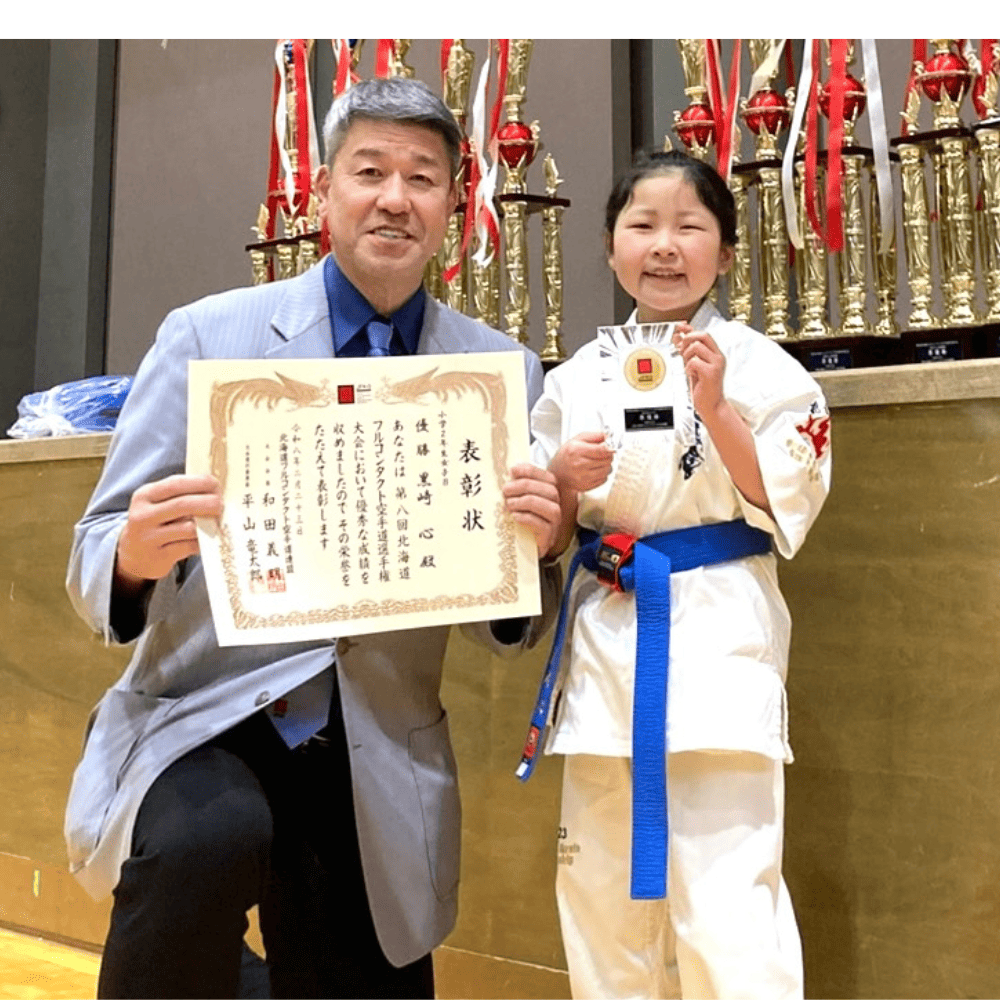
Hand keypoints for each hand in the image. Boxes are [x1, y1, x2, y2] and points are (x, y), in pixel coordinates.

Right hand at [116, 474, 222, 590]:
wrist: (132, 555)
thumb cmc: (154, 522)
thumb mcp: (157, 503)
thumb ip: (180, 494)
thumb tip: (214, 488)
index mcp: (144, 496)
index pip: (175, 484)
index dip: (200, 482)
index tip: (216, 484)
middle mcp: (143, 515)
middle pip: (183, 504)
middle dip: (208, 502)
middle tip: (221, 504)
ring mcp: (149, 538)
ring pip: (189, 528)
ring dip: (208, 524)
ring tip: (217, 521)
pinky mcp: (159, 557)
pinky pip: (190, 546)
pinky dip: (203, 541)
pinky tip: (208, 538)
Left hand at [502, 463, 561, 557]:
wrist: (517, 552)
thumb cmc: (516, 523)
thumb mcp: (514, 502)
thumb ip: (515, 487)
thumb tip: (511, 472)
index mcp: (548, 496)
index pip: (548, 478)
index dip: (532, 471)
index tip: (513, 471)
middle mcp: (555, 508)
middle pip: (551, 491)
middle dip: (526, 486)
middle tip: (505, 490)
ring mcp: (554, 525)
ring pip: (552, 508)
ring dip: (528, 502)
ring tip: (509, 504)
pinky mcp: (547, 539)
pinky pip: (545, 527)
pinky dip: (528, 518)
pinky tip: (515, 516)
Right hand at [548, 431, 614, 492]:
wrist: (557, 474)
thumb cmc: (567, 456)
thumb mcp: (576, 440)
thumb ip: (594, 436)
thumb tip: (608, 437)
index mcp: (576, 450)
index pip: (602, 450)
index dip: (610, 448)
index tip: (610, 448)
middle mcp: (579, 465)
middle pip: (607, 460)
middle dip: (608, 456)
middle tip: (602, 455)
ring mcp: (583, 477)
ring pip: (607, 470)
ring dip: (606, 466)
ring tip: (597, 463)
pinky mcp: (586, 486)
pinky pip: (604, 480)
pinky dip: (602, 475)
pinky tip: (594, 471)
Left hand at [673, 324, 725, 416]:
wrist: (712, 406)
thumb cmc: (703, 387)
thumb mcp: (693, 366)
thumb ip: (687, 351)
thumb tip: (678, 337)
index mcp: (715, 354)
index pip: (703, 334)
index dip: (690, 329)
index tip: (680, 328)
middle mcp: (718, 356)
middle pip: (702, 335)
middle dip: (688, 340)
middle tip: (682, 352)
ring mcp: (716, 363)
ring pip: (696, 347)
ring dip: (687, 356)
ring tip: (689, 367)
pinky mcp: (711, 372)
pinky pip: (694, 361)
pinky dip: (688, 368)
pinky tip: (692, 375)